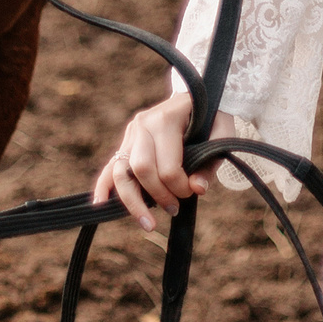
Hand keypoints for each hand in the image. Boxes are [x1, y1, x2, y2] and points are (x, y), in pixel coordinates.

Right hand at [92, 93, 240, 230]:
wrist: (197, 98)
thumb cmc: (211, 118)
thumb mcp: (221, 134)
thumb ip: (210, 163)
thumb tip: (197, 189)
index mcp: (167, 119)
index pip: (168, 166)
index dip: (180, 187)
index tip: (193, 191)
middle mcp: (144, 124)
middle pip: (141, 170)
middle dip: (158, 195)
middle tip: (174, 208)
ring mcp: (132, 132)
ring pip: (121, 172)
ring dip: (132, 201)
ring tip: (147, 223)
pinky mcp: (126, 142)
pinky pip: (111, 167)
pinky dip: (104, 186)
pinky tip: (100, 204)